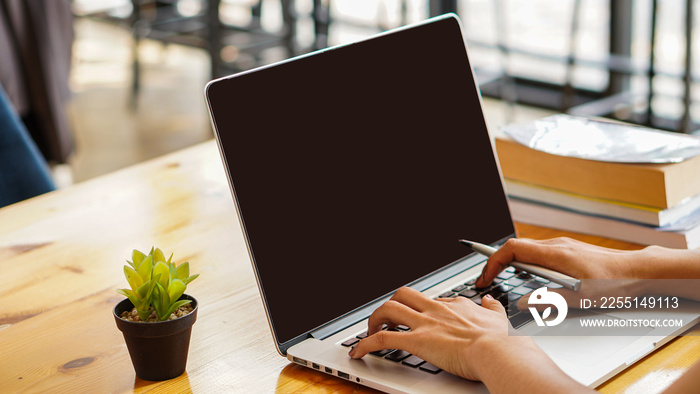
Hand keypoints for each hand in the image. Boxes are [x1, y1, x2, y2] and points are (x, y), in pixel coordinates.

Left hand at [348, 287, 526, 380]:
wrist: (497, 351)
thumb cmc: (500, 341)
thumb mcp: (498, 318)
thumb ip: (491, 309)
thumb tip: (489, 301)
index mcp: (454, 305)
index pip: (430, 301)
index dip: (420, 309)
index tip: (417, 318)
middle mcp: (436, 309)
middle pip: (404, 295)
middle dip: (392, 305)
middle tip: (387, 321)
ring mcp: (425, 323)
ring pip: (389, 309)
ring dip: (375, 319)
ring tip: (370, 332)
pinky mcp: (416, 341)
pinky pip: (382, 339)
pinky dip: (365, 344)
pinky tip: (358, 352)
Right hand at [476, 237, 634, 288]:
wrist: (638, 270)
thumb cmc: (614, 282)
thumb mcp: (580, 298)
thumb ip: (548, 301)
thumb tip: (524, 304)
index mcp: (554, 254)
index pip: (512, 249)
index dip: (493, 261)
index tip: (485, 276)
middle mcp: (556, 245)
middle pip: (515, 247)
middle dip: (497, 263)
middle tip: (488, 279)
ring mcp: (562, 246)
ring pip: (527, 250)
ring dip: (511, 263)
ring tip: (503, 278)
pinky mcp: (569, 251)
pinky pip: (539, 253)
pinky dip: (526, 263)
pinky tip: (530, 277)